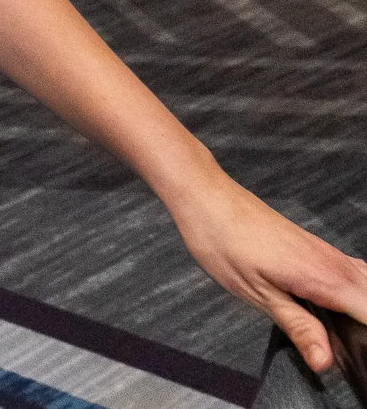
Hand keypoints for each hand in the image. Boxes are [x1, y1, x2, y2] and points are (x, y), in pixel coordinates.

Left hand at [171, 169, 366, 372]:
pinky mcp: (319, 250)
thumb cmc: (224, 242)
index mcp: (326, 279)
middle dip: (366, 331)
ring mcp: (329, 254)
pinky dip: (357, 295)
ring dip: (361, 311)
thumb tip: (324, 361)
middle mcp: (336, 264)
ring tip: (345, 336)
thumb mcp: (257, 293)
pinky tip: (338, 310)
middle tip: (349, 350)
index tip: (357, 355)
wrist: (208, 197)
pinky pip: (355, 275)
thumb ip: (298, 326)